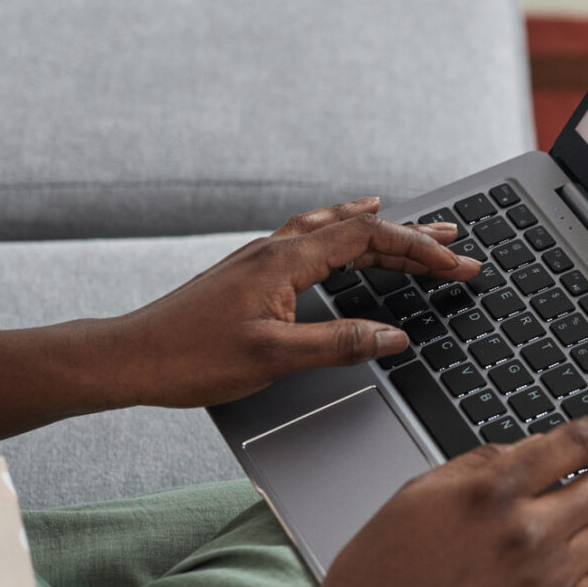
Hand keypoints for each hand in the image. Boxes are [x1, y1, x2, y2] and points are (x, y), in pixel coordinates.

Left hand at [110, 197, 478, 408]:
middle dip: (413, 238)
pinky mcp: (251, 273)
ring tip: (416, 231)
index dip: (421, 250)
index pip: (371, 239)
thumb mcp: (275, 358)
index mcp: (286, 260)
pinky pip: (311, 238)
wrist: (129, 357)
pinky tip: (344, 236)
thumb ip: (340, 344)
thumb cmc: (189, 358)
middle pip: (358, 228)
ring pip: (335, 230)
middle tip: (457, 243)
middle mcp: (275, 248)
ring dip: (380, 231)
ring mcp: (261, 258)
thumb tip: (394, 337)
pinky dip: (343, 233)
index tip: (458, 264)